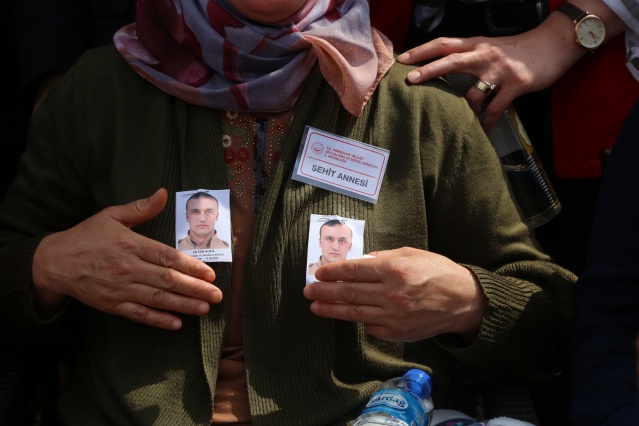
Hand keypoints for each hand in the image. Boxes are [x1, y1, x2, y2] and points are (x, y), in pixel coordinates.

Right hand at [32, 188, 221, 329]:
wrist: (54, 262)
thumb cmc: (86, 236)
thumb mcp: (111, 216)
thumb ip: (140, 208)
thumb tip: (163, 193)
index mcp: (130, 245)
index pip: (166, 257)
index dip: (190, 266)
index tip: (209, 273)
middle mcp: (127, 268)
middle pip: (167, 280)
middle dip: (195, 288)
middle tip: (217, 295)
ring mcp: (119, 289)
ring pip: (156, 299)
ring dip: (183, 305)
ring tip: (204, 308)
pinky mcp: (112, 305)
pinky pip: (138, 314)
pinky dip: (158, 319)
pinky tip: (176, 323)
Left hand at [303, 247, 486, 342]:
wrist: (463, 301)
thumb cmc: (437, 272)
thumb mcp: (411, 254)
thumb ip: (383, 258)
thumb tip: (358, 263)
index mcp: (394, 270)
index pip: (353, 270)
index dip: (332, 272)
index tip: (318, 273)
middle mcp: (391, 294)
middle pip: (349, 292)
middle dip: (324, 292)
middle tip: (308, 291)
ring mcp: (393, 316)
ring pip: (354, 313)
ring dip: (332, 310)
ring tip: (315, 307)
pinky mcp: (397, 333)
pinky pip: (371, 326)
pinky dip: (359, 319)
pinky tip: (348, 315)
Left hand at [397, 14, 583, 131]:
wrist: (554, 43)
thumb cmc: (519, 49)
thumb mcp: (491, 48)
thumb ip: (470, 58)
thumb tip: (444, 72)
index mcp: (476, 45)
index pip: (444, 44)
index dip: (422, 50)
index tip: (403, 59)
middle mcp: (485, 55)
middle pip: (451, 60)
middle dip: (429, 71)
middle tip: (409, 81)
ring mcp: (500, 70)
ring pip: (473, 93)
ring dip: (460, 111)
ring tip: (447, 123)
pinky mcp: (516, 84)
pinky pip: (496, 109)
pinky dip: (486, 122)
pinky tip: (480, 131)